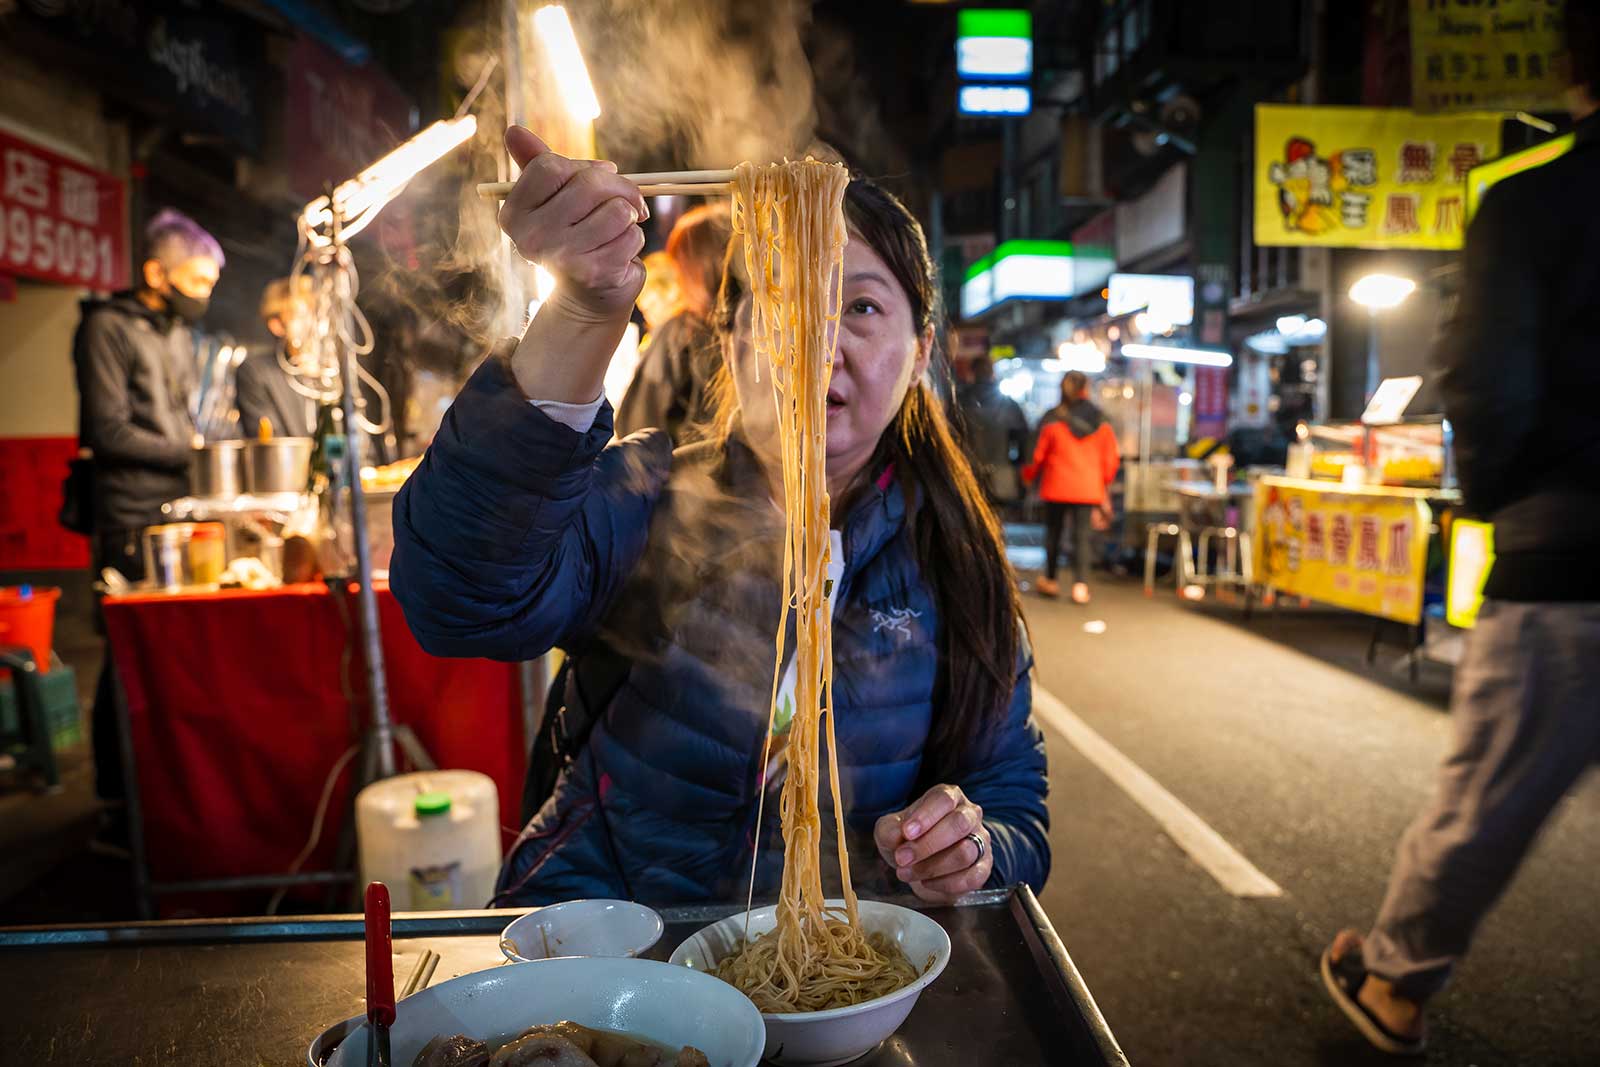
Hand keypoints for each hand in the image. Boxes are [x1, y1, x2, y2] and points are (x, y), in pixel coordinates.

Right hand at [498, 126, 647, 322]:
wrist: (587, 298)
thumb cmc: (573, 237)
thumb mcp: (554, 198)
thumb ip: (536, 164)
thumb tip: (513, 131)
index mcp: (514, 213)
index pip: (550, 166)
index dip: (583, 167)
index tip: (600, 176)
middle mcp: (531, 237)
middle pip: (589, 184)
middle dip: (618, 188)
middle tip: (627, 201)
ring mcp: (561, 257)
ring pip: (617, 209)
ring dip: (628, 216)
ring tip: (617, 230)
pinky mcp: (594, 273)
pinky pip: (631, 235)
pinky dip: (635, 240)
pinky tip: (620, 253)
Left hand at [873, 784, 991, 904]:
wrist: (919, 862)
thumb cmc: (907, 838)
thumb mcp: (890, 829)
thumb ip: (889, 830)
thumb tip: (897, 836)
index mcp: (948, 796)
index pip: (944, 800)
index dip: (926, 816)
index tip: (906, 832)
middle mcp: (969, 814)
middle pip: (959, 824)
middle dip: (928, 845)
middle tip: (902, 858)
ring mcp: (980, 840)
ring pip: (965, 852)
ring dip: (932, 867)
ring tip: (907, 873)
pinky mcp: (983, 866)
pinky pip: (973, 877)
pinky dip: (946, 883)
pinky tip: (927, 882)